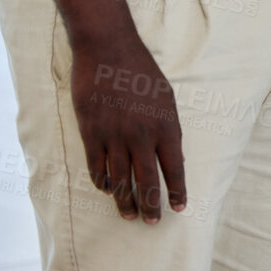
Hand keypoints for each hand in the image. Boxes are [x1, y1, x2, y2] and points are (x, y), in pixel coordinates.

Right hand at [68, 32, 186, 222]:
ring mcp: (114, 136)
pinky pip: (97, 167)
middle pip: (147, 181)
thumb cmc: (141, 70)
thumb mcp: (166, 97)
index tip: (179, 207)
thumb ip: (168, 128)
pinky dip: (103, 183)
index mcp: (165, 125)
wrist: (108, 49)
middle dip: (151, 205)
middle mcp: (141, 135)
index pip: (174, 167)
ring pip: (120, 180)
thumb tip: (174, 156)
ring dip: (125, 201)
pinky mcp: (91, 133)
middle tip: (152, 222)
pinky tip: (108, 189)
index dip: (177, 190)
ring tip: (129, 215)